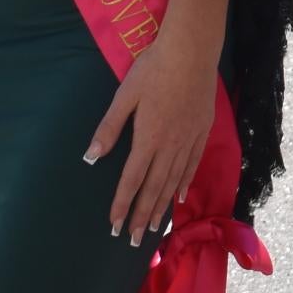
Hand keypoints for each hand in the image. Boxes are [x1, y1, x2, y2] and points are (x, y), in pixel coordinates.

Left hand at [85, 31, 217, 245]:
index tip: (114, 225)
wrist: (191, 52)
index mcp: (147, 138)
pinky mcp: (201, 131)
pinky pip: (192, 165)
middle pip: (154, 187)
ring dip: (162, 206)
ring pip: (173, 181)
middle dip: (141, 215)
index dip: (122, 204)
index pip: (131, 179)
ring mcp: (188, 140)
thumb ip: (110, 128)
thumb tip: (91, 156)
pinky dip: (184, 183)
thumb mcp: (125, 96)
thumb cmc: (153, 69)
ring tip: (154, 228)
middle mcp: (169, 145)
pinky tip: (180, 197)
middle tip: (133, 240)